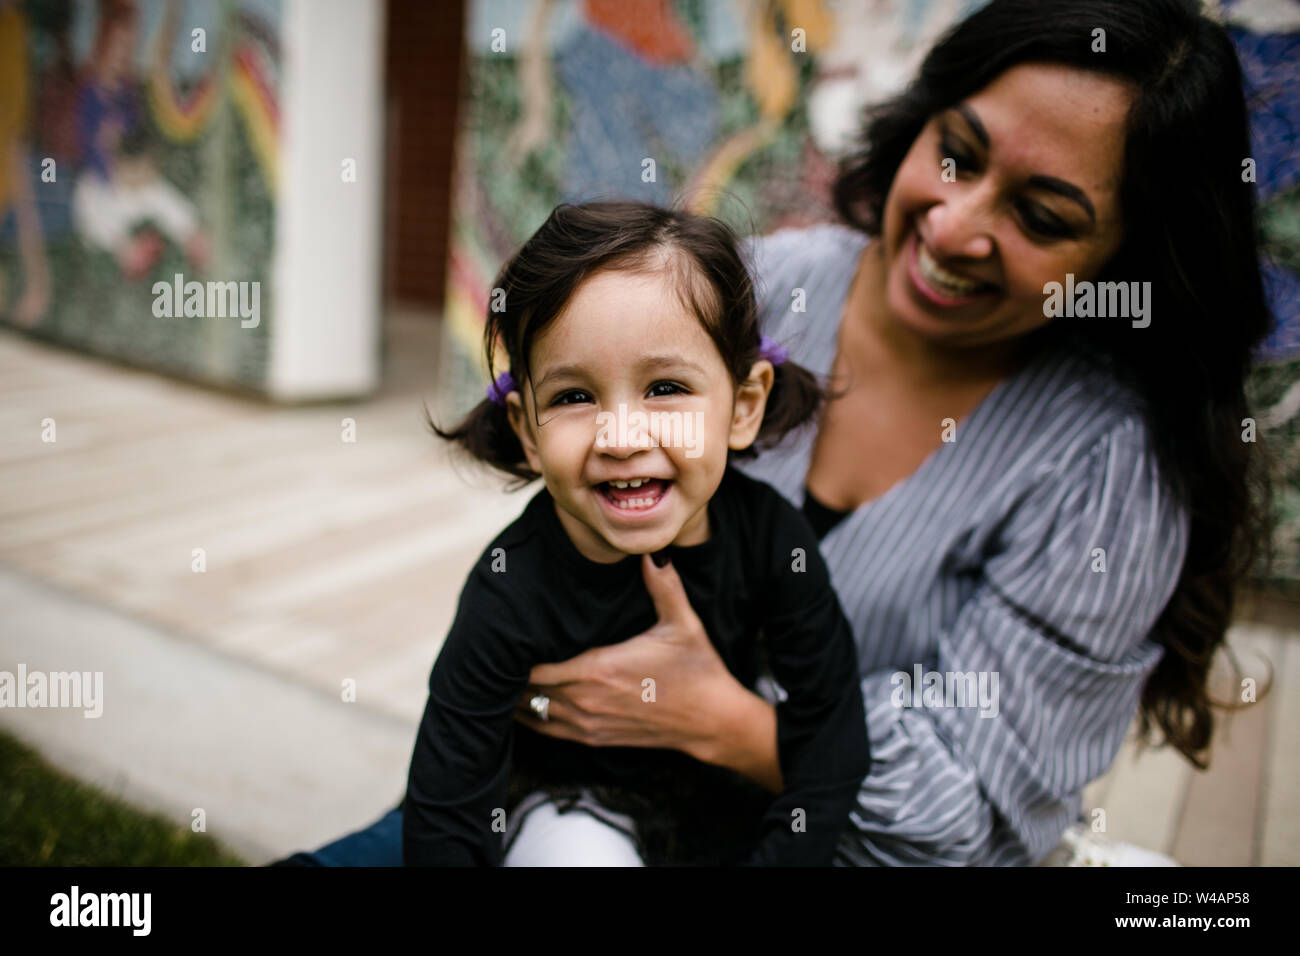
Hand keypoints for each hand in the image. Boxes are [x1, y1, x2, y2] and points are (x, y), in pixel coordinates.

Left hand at [514, 553, 740, 760]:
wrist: (712, 721)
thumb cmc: (697, 669)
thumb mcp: (682, 623)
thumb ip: (664, 586)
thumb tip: (652, 550)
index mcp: (600, 669)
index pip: (536, 669)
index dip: (514, 657)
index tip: (502, 638)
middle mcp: (588, 700)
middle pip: (527, 691)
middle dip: (508, 675)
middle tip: (490, 654)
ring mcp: (590, 723)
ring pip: (534, 714)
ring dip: (516, 698)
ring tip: (497, 677)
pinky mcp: (597, 738)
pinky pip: (550, 731)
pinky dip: (531, 718)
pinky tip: (520, 705)